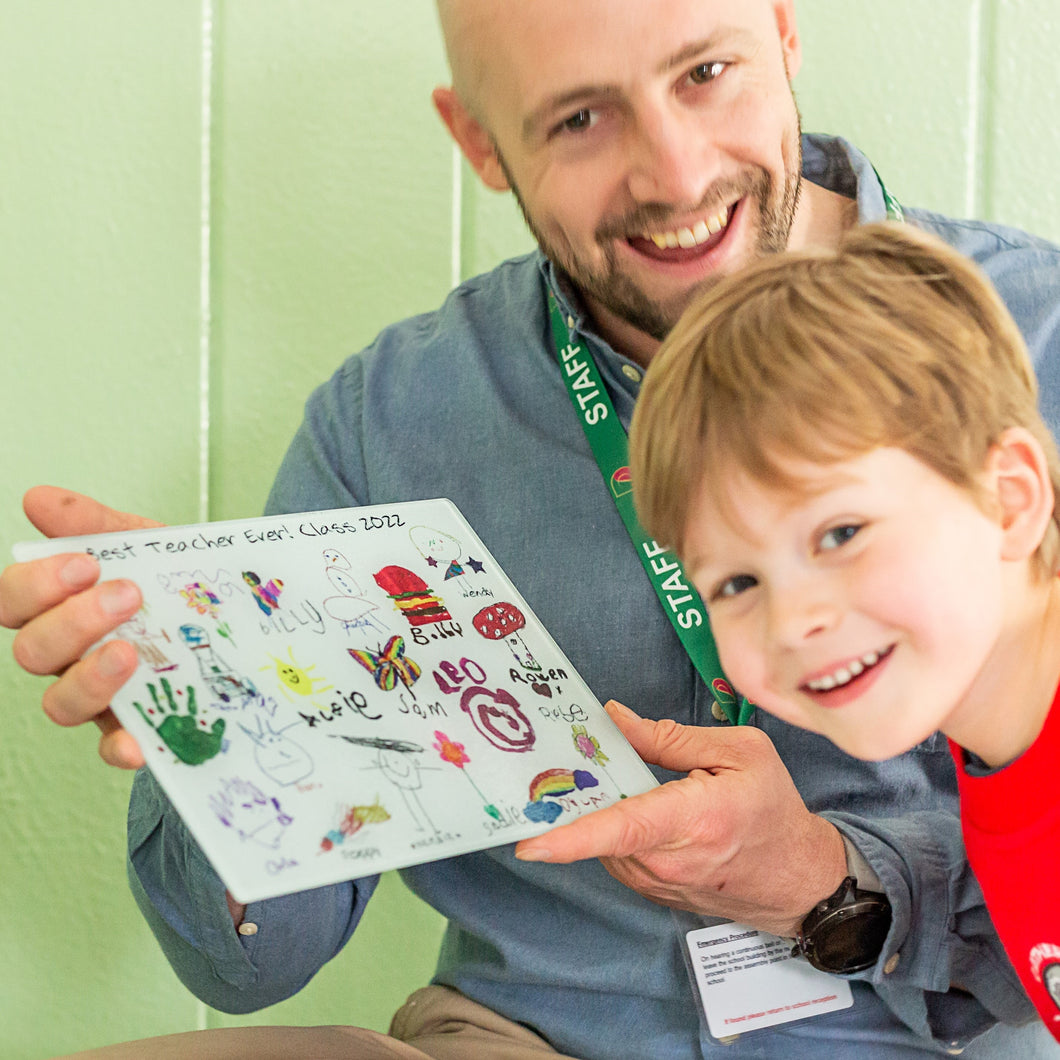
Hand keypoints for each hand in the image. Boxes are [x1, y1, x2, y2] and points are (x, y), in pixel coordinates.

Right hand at [0, 486, 163, 767]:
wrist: (230, 615)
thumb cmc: (168, 583)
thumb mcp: (141, 545)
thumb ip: (95, 526)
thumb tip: (39, 499)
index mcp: (58, 607)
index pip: (11, 601)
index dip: (35, 586)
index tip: (86, 563)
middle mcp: (67, 655)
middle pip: (33, 651)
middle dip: (74, 621)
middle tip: (126, 595)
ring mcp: (98, 695)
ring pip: (61, 703)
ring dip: (90, 677)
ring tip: (130, 653)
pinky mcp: (132, 728)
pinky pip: (112, 748)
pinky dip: (121, 747)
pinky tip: (139, 741)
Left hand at [515, 701, 846, 936]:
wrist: (798, 878)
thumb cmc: (772, 809)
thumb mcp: (740, 752)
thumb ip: (671, 737)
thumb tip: (615, 719)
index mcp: (695, 819)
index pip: (624, 828)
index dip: (572, 836)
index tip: (530, 842)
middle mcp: (669, 859)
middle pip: (599, 825)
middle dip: (578, 794)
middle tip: (570, 759)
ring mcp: (658, 881)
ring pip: (603, 838)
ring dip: (600, 809)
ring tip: (622, 781)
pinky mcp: (651, 889)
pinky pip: (615, 852)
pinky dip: (613, 828)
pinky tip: (634, 806)